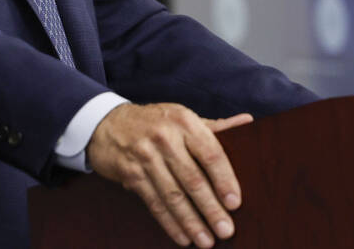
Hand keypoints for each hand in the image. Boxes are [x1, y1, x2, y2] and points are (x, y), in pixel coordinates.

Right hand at [86, 102, 252, 247]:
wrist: (105, 123)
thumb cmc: (153, 123)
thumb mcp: (181, 117)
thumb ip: (214, 126)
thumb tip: (248, 122)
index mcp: (183, 121)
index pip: (210, 154)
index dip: (225, 180)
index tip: (235, 203)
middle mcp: (164, 137)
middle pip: (193, 179)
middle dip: (210, 208)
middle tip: (226, 230)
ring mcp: (144, 155)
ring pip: (173, 194)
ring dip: (191, 221)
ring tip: (206, 240)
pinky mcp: (130, 173)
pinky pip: (153, 201)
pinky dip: (169, 222)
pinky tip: (182, 236)